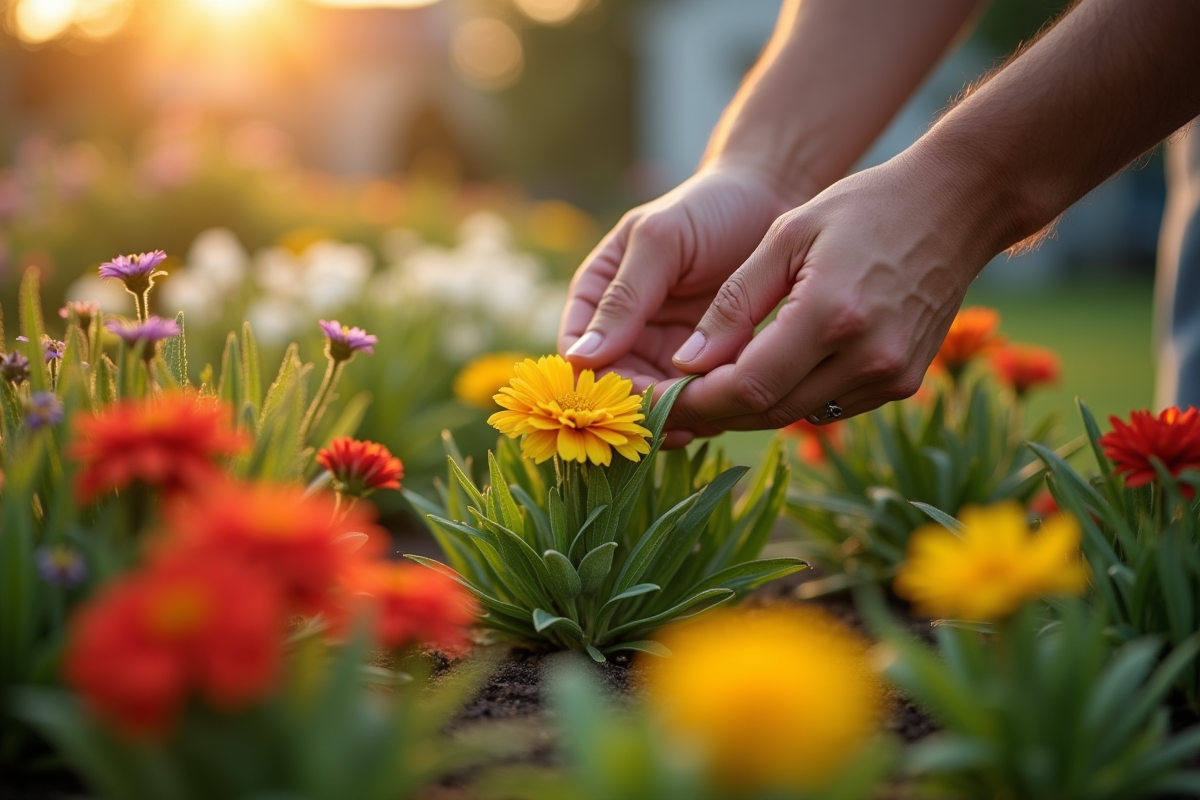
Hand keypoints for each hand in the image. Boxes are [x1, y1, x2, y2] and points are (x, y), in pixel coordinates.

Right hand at [558, 166, 797, 395]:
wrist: (771, 199)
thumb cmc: (708, 208)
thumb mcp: (660, 242)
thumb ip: (624, 297)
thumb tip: (581, 360)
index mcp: (596, 295)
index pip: (578, 355)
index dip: (595, 384)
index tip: (627, 401)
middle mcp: (622, 329)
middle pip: (615, 388)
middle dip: (641, 407)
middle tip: (676, 420)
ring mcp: (661, 349)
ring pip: (653, 401)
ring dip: (674, 416)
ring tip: (705, 419)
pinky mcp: (702, 362)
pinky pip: (692, 399)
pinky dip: (704, 410)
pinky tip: (725, 412)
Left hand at [667, 155, 993, 431]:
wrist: (956, 207)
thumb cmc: (863, 208)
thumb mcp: (786, 236)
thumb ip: (733, 304)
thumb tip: (685, 364)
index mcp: (833, 313)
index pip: (748, 385)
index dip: (696, 398)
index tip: (659, 394)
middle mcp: (869, 357)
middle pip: (769, 411)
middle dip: (713, 408)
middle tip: (671, 397)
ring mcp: (893, 377)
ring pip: (796, 416)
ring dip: (749, 406)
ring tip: (708, 385)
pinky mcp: (904, 384)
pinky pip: (828, 407)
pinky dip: (789, 397)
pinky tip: (765, 374)